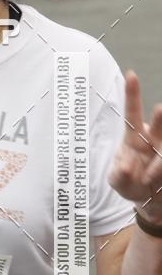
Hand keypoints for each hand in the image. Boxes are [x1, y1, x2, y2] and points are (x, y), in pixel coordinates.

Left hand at [108, 71, 161, 223]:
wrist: (150, 199)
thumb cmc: (130, 183)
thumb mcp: (118, 182)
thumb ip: (119, 175)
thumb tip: (127, 167)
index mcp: (134, 137)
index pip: (133, 112)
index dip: (133, 94)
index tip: (131, 75)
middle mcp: (154, 137)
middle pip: (160, 122)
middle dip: (161, 117)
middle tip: (160, 109)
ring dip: (158, 166)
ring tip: (149, 179)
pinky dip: (161, 175)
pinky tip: (156, 182)